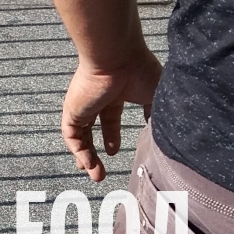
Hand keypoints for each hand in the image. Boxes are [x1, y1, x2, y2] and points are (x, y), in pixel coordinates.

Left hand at [61, 44, 161, 180]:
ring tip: (97, 176)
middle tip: (101, 170)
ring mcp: (83, 105)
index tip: (115, 151)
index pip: (111, 118)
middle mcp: (98, 99)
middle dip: (96, 150)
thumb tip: (162, 131)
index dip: (112, 137)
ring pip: (80, 136)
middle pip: (93, 128)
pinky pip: (71, 135)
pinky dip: (79, 152)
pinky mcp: (72, 110)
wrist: (118, 56)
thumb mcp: (155, 95)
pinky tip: (87, 166)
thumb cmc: (140, 70)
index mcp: (116, 93)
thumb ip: (155, 114)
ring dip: (87, 158)